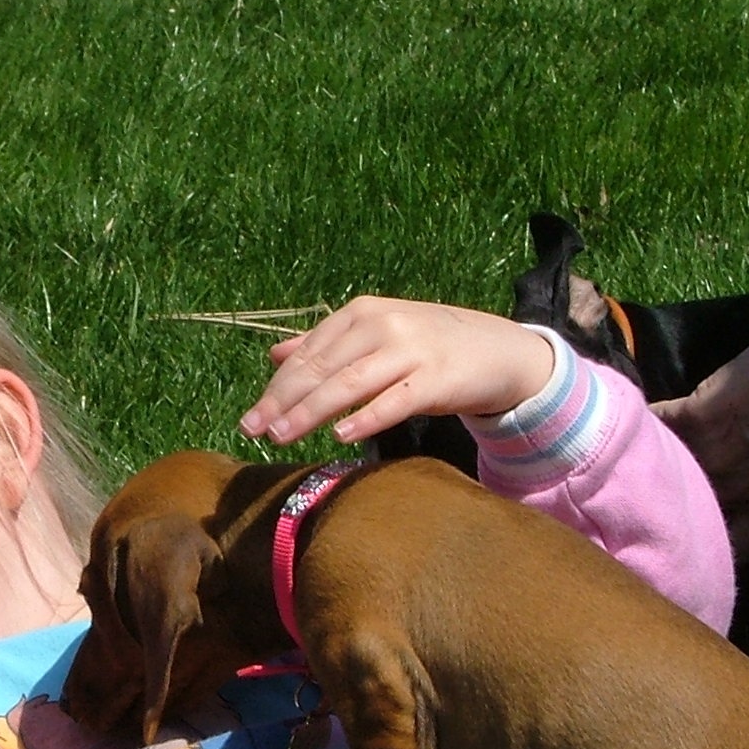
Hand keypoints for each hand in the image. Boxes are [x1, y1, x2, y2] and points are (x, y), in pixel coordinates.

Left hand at [239, 296, 554, 445]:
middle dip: (283, 401)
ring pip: (350, 384)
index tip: (251, 418)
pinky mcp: (436, 378)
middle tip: (254, 430)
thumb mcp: (375, 335)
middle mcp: (382, 325)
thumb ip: (326, 345)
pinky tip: (340, 435)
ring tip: (283, 435)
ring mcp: (410, 350)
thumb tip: (276, 355)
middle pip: (322, 369)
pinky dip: (366, 417)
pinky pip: (395, 401)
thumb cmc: (427, 345)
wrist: (496, 349)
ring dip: (312, 411)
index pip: (308, 354)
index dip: (276, 388)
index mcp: (361, 313)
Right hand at [652, 325, 748, 567]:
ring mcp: (716, 452)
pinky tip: (624, 427)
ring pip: (672, 481)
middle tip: (662, 516)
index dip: (723, 555)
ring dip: (656, 479)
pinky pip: (659, 431)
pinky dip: (643, 431)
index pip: (741, 549)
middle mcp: (742, 487)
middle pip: (697, 520)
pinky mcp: (698, 414)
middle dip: (680, 521)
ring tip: (633, 478)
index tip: (708, 552)